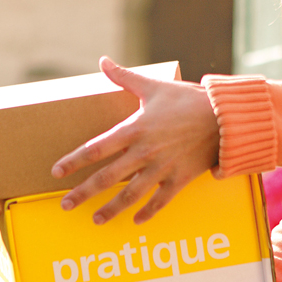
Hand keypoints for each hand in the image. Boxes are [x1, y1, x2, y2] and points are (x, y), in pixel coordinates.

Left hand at [51, 57, 218, 223]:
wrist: (225, 117)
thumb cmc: (187, 99)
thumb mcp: (153, 86)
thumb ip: (124, 77)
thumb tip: (103, 61)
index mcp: (134, 129)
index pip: (96, 148)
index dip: (74, 161)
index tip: (56, 172)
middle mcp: (144, 152)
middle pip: (107, 177)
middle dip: (84, 193)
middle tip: (65, 205)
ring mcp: (162, 168)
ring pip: (131, 195)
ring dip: (111, 209)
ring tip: (96, 219)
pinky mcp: (180, 179)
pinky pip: (161, 201)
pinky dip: (148, 212)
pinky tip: (136, 220)